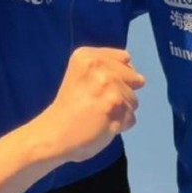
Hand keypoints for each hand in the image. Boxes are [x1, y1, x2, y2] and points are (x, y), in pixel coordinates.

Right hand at [35, 47, 144, 162]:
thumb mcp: (83, 73)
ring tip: (99, 115)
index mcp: (88, 56)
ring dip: (121, 110)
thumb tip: (139, 77)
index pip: (125, 58)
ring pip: (134, 100)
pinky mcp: (115, 109)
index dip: (118, 74)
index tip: (101, 85)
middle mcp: (99, 68)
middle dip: (122, 92)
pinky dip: (121, 125)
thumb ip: (107, 66)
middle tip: (99, 102)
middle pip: (134, 78)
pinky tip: (102, 126)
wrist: (52, 136)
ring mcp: (109, 88)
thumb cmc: (70, 105)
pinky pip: (131, 117)